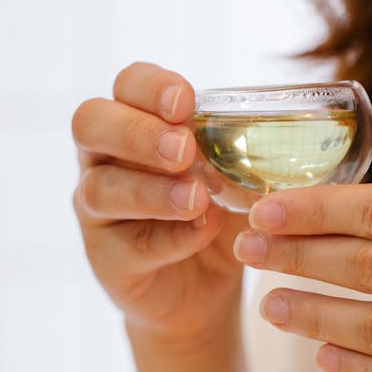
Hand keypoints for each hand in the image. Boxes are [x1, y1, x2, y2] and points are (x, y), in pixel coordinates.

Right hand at [72, 62, 246, 348]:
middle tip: (183, 150)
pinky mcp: (107, 259)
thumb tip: (280, 126)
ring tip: (197, 199)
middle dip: (138, 133)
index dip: (151, 86)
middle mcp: (104, 158)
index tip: (186, 100)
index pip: (127, 84)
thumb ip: (241, 147)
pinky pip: (130, 245)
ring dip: (153, 191)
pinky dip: (172, 237)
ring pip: (101, 188)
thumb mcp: (234, 172)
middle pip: (91, 124)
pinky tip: (203, 231)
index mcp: (136, 121)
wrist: (205, 287)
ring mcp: (97, 210)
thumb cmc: (217, 209)